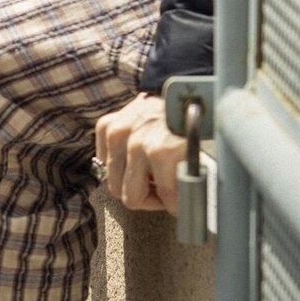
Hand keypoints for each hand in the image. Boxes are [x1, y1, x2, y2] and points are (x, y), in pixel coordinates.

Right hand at [94, 93, 187, 212]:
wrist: (174, 92)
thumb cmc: (187, 126)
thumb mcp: (196, 156)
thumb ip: (186, 183)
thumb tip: (185, 208)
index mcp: (163, 152)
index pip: (164, 199)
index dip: (173, 206)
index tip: (178, 203)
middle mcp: (136, 143)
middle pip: (129, 197)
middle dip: (147, 198)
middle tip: (160, 190)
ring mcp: (117, 133)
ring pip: (113, 183)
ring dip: (130, 181)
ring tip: (148, 173)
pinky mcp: (106, 126)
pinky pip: (103, 162)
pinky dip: (118, 163)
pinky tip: (134, 157)